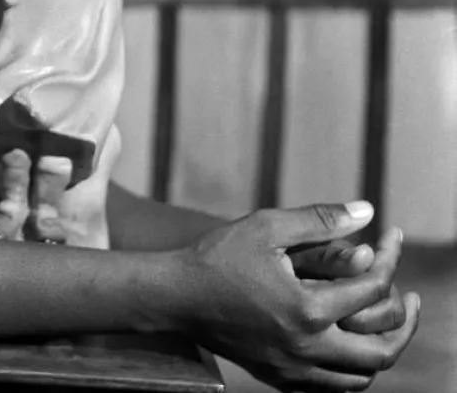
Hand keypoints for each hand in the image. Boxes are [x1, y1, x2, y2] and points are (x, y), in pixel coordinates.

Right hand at [179, 203, 419, 391]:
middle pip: (382, 349)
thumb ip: (319, 219)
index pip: (373, 289)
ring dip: (381, 351)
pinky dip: (350, 370)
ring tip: (384, 324)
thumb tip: (367, 211)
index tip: (391, 238)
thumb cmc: (218, 256)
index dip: (390, 259)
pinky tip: (347, 343)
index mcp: (308, 309)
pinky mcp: (278, 377)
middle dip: (405, 322)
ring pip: (361, 377)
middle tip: (411, 299)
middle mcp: (307, 347)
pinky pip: (331, 388)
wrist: (175, 296)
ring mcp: (293, 369)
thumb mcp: (267, 226)